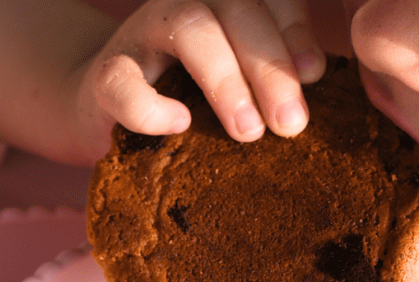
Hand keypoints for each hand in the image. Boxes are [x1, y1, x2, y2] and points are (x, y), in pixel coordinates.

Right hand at [77, 0, 325, 143]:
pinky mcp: (104, 76)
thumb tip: (309, 103)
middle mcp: (185, 6)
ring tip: (250, 132)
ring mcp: (142, 35)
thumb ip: (268, 84)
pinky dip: (150, 106)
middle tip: (292, 123)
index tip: (314, 75)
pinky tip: (180, 125)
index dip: (293, 31)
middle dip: (269, 65)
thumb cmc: (188, 100)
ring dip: (225, 80)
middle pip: (235, 10)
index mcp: (224, 5)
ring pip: (189, 29)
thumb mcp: (236, 86)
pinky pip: (121, 81)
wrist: (110, 110)